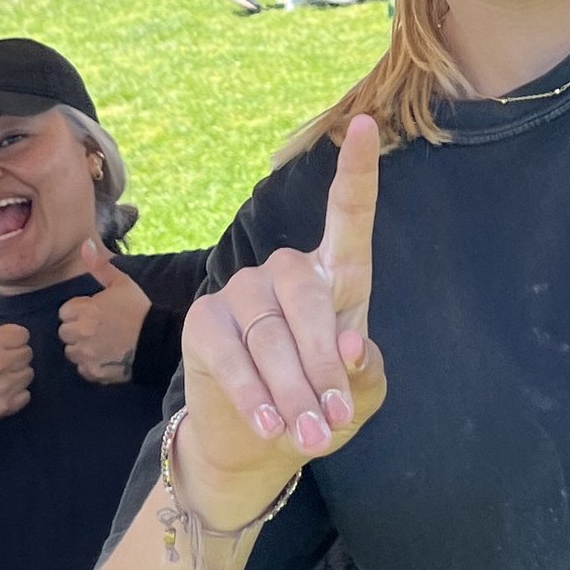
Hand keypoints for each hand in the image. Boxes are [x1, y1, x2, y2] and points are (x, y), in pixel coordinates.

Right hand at [0, 271, 33, 419]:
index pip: (23, 334)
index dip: (10, 338)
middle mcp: (1, 364)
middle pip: (27, 354)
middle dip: (14, 355)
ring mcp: (5, 387)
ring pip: (28, 374)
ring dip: (17, 374)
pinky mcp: (6, 406)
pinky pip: (26, 396)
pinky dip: (16, 394)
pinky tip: (0, 390)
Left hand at [57, 241, 152, 384]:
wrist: (158, 341)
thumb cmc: (139, 310)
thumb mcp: (122, 283)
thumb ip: (100, 266)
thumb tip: (85, 244)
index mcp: (86, 311)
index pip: (64, 312)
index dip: (79, 311)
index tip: (94, 312)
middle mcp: (81, 334)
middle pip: (64, 332)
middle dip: (77, 329)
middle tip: (98, 327)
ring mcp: (87, 355)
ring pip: (71, 352)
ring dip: (81, 347)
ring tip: (101, 342)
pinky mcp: (94, 372)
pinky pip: (82, 369)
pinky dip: (90, 364)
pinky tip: (105, 356)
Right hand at [177, 117, 385, 519]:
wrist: (257, 443)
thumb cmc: (319, 406)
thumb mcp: (357, 396)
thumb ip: (363, 373)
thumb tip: (352, 349)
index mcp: (336, 276)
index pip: (349, 215)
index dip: (357, 170)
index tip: (364, 125)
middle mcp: (286, 271)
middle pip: (309, 299)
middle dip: (323, 366)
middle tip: (329, 420)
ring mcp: (242, 291)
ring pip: (272, 337)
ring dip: (292, 392)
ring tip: (307, 437)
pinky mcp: (206, 319)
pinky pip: (233, 355)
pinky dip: (254, 394)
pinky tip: (269, 424)